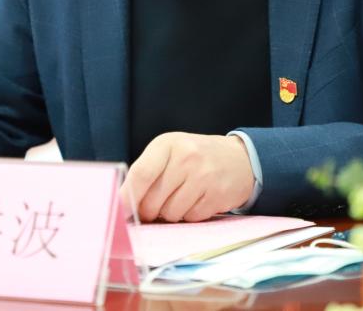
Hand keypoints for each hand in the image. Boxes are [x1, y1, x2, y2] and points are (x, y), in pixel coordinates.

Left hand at [122, 132, 254, 222]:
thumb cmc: (195, 158)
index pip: (140, 174)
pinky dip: (190, 216)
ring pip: (170, 213)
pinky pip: (190, 218)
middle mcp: (186, 157)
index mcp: (167, 144)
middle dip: (149, 212)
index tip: (121, 212)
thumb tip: (123, 204)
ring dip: (171, 214)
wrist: (240, 159)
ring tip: (181, 199)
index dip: (127, 198)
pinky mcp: (217, 195)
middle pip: (152, 201)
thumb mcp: (171, 152)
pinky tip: (197, 201)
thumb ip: (147, 173)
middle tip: (155, 207)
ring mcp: (203, 176)